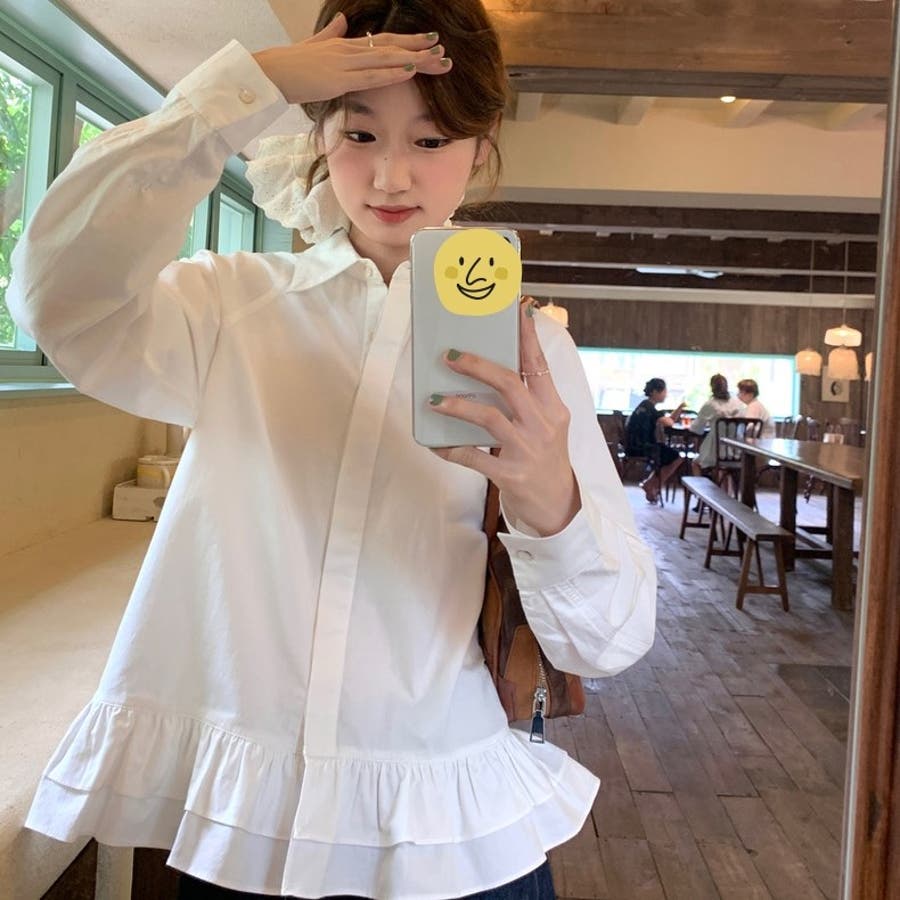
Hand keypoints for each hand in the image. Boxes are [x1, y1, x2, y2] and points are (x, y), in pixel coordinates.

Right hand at [252, 13, 451, 104]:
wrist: (271, 71)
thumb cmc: (290, 64)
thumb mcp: (314, 46)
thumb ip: (331, 34)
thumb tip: (343, 21)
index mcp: (345, 45)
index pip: (383, 42)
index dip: (407, 42)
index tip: (429, 42)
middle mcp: (350, 50)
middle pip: (392, 48)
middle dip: (419, 49)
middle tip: (444, 51)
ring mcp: (345, 63)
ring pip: (388, 59)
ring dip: (415, 59)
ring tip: (438, 60)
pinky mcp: (339, 79)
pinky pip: (372, 76)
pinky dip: (393, 73)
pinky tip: (410, 70)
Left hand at [429, 299, 581, 536]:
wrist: (558, 507)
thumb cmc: (546, 460)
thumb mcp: (547, 426)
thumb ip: (528, 401)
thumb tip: (491, 371)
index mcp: (553, 408)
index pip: (539, 365)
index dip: (526, 338)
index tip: (515, 311)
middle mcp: (543, 425)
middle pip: (510, 384)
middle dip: (477, 366)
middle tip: (449, 356)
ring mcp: (527, 450)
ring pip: (489, 418)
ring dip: (458, 406)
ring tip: (434, 400)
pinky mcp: (511, 475)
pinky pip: (474, 458)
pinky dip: (452, 450)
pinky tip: (435, 445)